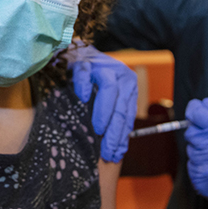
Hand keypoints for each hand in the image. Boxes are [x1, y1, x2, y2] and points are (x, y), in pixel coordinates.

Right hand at [66, 43, 137, 162]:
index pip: (127, 115)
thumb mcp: (109, 99)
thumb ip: (114, 117)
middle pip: (120, 106)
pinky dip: (84, 85)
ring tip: (98, 129)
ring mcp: (104, 65)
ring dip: (104, 112)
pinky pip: (85, 72)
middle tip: (107, 151)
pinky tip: (83, 97)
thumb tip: (117, 150)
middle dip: (114, 132)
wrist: (78, 54)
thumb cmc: (93, 81)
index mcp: (129, 86)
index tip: (115, 155)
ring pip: (109, 89)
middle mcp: (121, 74)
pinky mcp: (85, 60)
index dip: (122, 137)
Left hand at [185, 98, 207, 208]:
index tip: (195, 108)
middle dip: (200, 131)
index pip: (197, 114)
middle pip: (191, 131)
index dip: (195, 109)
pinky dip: (200, 163)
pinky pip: (191, 164)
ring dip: (201, 149)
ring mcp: (205, 166)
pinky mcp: (199, 179)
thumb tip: (205, 105)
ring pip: (190, 148)